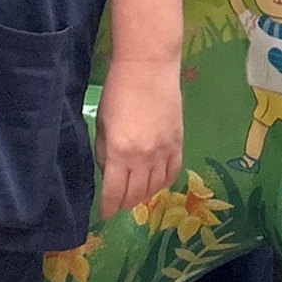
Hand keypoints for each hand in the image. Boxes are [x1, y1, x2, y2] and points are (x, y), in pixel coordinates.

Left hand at [94, 55, 182, 223]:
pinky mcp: (178, 143)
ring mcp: (164, 151)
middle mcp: (144, 157)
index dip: (109, 207)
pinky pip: (173, 172)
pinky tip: (155, 183)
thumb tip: (109, 172)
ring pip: (155, 187)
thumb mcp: (102, 123)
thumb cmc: (118, 91)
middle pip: (136, 194)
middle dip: (124, 203)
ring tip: (135, 196)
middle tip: (117, 204)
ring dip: (143, 196)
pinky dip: (163, 182)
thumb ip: (105, 152)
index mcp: (121, 152)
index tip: (104, 214)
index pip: (115, 192)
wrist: (149, 68)